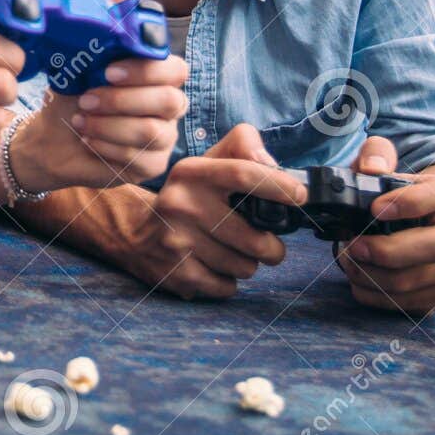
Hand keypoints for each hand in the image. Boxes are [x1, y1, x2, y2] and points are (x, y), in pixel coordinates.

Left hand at [10, 52, 188, 192]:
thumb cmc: (76, 94)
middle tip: (86, 99)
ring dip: (109, 125)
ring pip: (150, 132)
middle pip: (169, 101)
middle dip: (122, 100)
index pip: (176, 70)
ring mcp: (165, 138)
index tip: (109, 72)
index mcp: (161, 77)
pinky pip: (138, 158)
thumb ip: (108, 29)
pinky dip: (106, 146)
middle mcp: (170, 107)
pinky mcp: (152, 166)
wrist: (55, 135)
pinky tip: (87, 139)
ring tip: (80, 120)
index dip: (146, 71)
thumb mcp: (85, 59)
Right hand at [77, 123, 307, 299]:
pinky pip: (227, 287)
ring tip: (232, 253)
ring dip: (247, 264)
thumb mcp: (207, 163)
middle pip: (254, 238)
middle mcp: (181, 204)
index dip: (279, 186)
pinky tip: (213, 266)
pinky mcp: (177, 273)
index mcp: (192, 173)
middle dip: (272, 248)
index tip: (300, 196)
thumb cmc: (187, 197)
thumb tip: (274, 166)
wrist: (134, 233)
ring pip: (244, 267)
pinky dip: (228, 281)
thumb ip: (242, 147)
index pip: (244, 173)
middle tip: (267, 245)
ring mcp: (177, 241)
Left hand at [336, 137, 434, 313]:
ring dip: (377, 277)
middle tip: (352, 246)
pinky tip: (359, 282)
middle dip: (388, 251)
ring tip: (349, 263)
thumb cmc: (398, 196)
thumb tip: (370, 168)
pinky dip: (380, 297)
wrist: (426, 223)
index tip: (374, 208)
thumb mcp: (387, 168)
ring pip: (422, 281)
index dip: (411, 202)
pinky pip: (414, 303)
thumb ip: (375, 156)